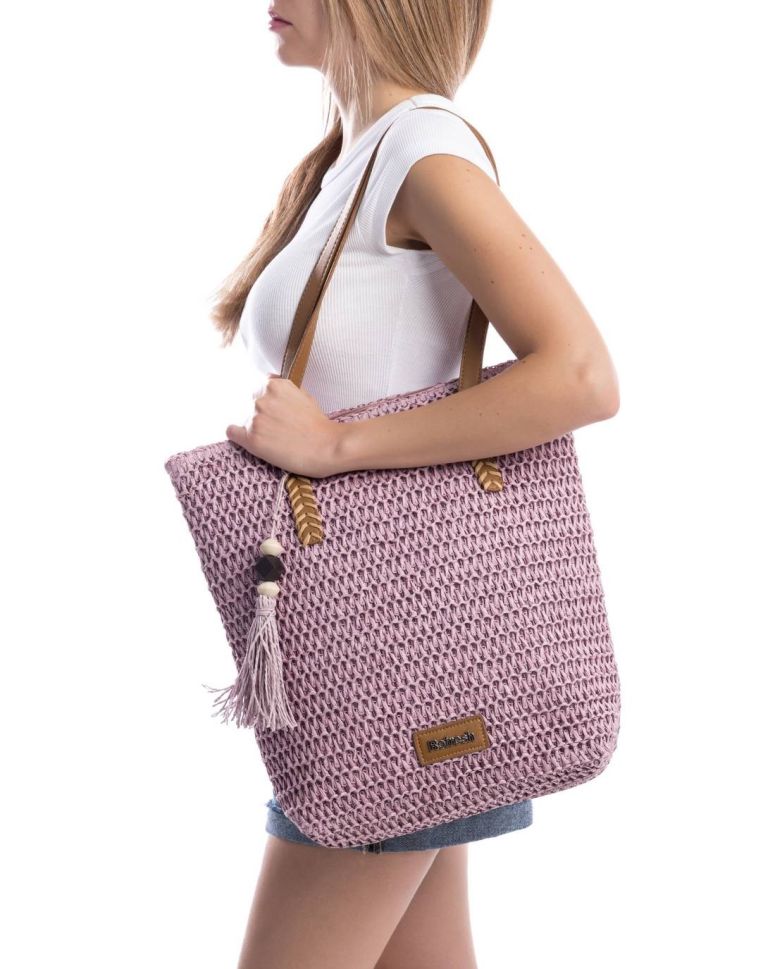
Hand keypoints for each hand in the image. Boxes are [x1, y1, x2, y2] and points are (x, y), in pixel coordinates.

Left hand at [225, 374, 342, 478]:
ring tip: (273, 438)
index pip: (259, 388)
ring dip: (254, 427)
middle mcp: (261, 398)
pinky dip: (237, 435)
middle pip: (249, 403)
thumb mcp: (304, 395)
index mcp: (273, 384)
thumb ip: (283, 391)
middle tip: (276, 427)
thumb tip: (271, 390)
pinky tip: (249, 440)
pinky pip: (232, 432)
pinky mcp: (252, 439)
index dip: (267, 401)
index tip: (274, 412)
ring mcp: (255, 418)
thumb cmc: (319, 424)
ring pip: (243, 419)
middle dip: (260, 414)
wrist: (326, 447)